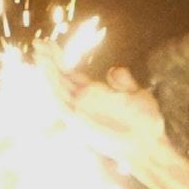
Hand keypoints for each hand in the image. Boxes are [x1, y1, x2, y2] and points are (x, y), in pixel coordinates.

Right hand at [40, 43, 169, 168]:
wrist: (149, 144)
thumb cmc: (147, 123)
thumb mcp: (137, 95)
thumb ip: (124, 83)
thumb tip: (113, 69)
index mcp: (96, 92)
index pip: (70, 73)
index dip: (59, 59)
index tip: (49, 43)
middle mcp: (84, 101)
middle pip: (60, 78)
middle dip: (49, 61)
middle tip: (38, 43)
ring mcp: (81, 112)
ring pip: (57, 89)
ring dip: (48, 73)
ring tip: (39, 55)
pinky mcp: (81, 123)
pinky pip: (63, 107)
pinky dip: (54, 94)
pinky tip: (48, 79)